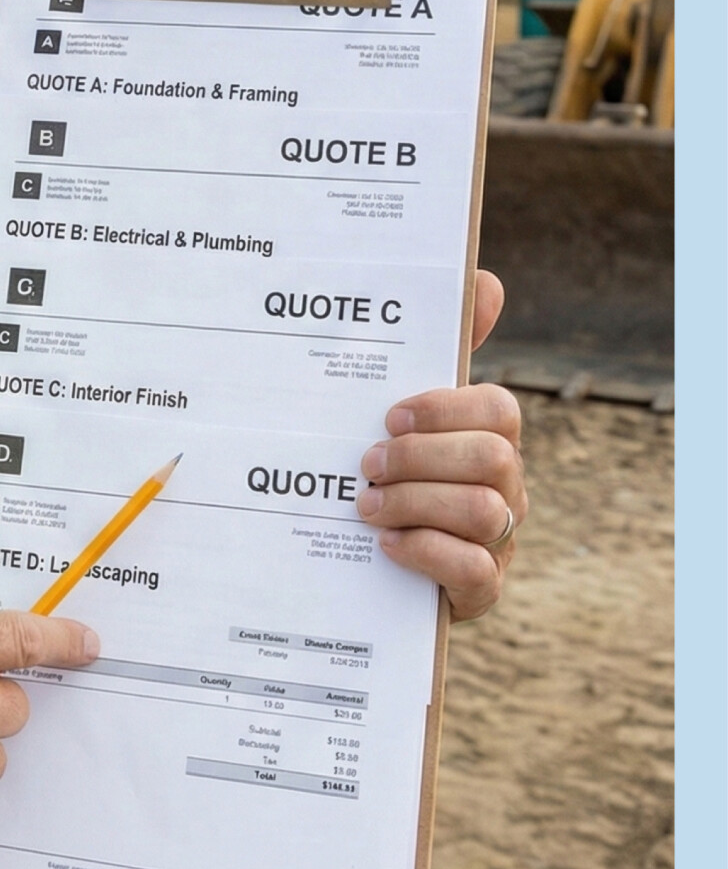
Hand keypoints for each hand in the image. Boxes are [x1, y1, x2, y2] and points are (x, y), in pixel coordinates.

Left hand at [360, 269, 524, 620]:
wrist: (366, 559)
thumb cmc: (391, 471)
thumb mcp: (400, 412)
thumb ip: (434, 351)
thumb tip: (483, 279)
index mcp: (486, 438)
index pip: (498, 408)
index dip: (445, 407)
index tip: (389, 414)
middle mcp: (503, 485)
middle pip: (492, 458)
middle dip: (421, 457)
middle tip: (366, 463)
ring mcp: (498, 538)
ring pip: (485, 511)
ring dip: (415, 504)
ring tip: (365, 505)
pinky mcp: (480, 589)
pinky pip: (476, 571)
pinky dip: (426, 553)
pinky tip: (386, 544)